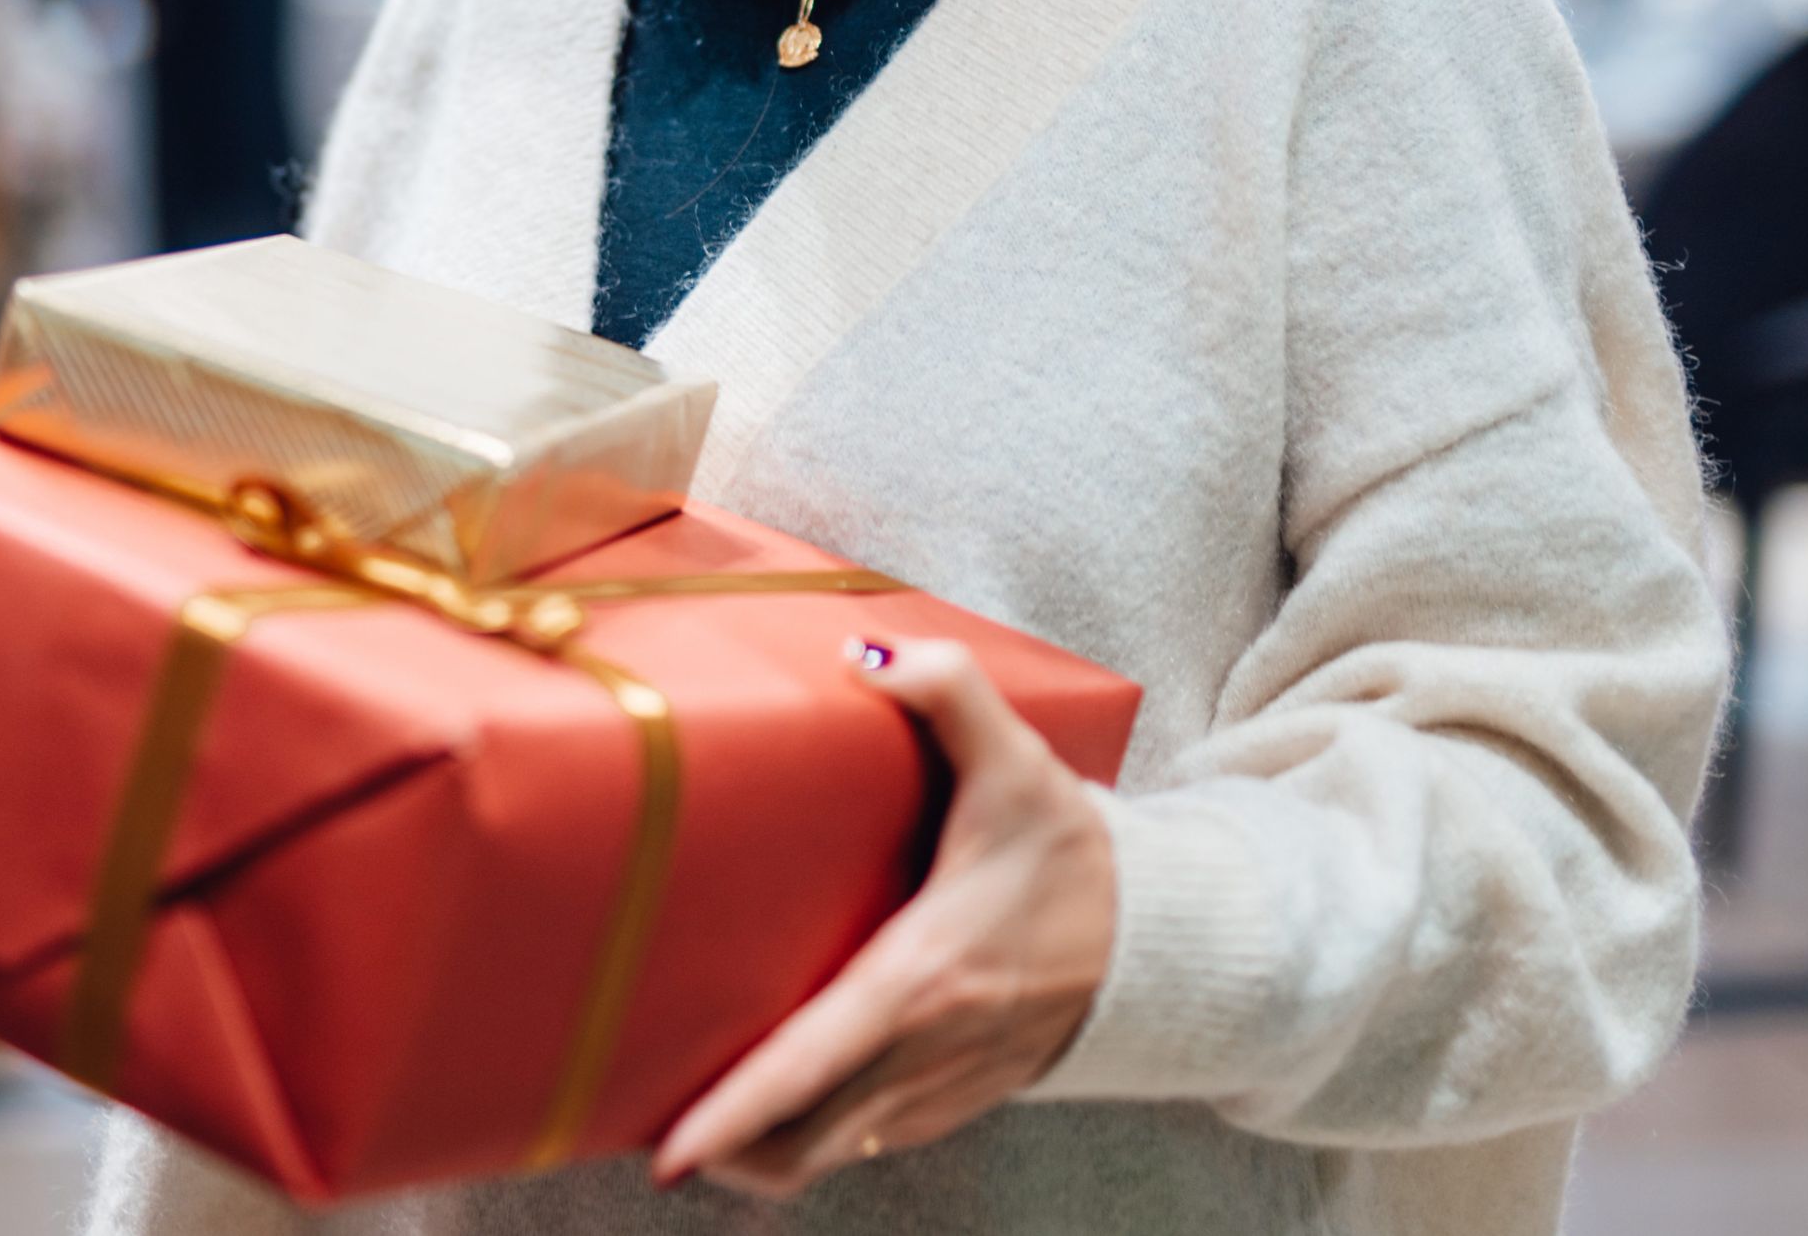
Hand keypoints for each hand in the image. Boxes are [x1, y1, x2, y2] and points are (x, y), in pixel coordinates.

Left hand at [650, 638, 1116, 1196]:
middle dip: (721, 1151)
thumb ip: (948, 691)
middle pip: (801, 1139)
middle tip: (645, 1125)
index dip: (735, 1115)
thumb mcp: (1019, 761)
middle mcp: (924, 1052)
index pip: (811, 1065)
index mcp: (923, 978)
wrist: (1162, 942)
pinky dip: (808, 1140)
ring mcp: (940, 1089)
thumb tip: (864, 654)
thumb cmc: (1076, 855)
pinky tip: (769, 1110)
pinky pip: (862, 1142)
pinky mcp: (951, 1101)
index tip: (670, 1150)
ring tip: (693, 1127)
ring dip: (758, 1153)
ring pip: (827, 1154)